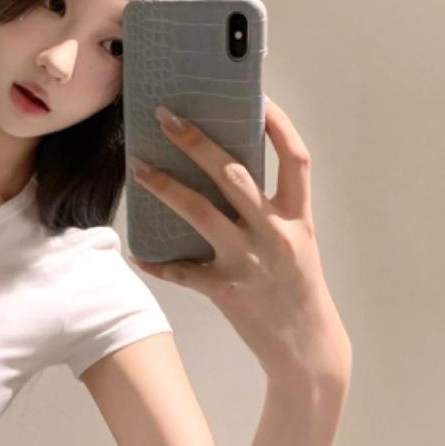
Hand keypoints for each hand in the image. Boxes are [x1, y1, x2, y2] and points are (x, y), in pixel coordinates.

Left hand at [127, 98, 351, 382]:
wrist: (307, 348)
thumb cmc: (297, 288)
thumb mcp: (296, 243)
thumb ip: (270, 210)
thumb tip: (224, 170)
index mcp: (297, 217)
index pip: (295, 159)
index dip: (278, 125)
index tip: (256, 97)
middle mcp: (275, 234)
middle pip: (235, 175)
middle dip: (198, 143)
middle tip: (167, 117)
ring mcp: (250, 261)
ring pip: (201, 213)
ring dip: (166, 187)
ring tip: (139, 167)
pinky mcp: (227, 290)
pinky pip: (183, 270)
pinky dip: (158, 260)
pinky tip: (137, 250)